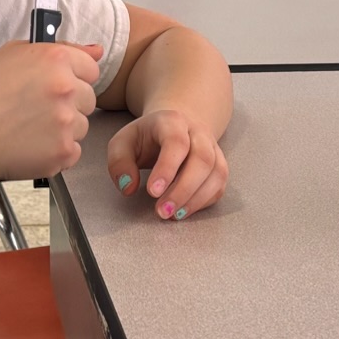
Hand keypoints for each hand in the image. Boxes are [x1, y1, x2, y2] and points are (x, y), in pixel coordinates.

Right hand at [0, 41, 101, 186]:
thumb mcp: (12, 55)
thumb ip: (58, 48)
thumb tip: (96, 50)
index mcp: (55, 60)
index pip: (91, 68)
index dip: (74, 77)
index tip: (56, 86)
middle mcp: (66, 88)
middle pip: (89, 98)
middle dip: (69, 103)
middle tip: (37, 109)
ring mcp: (67, 122)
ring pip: (83, 125)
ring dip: (64, 128)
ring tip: (32, 128)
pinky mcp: (64, 150)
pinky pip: (74, 150)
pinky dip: (57, 150)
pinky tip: (34, 144)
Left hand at [107, 109, 228, 221]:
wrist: (174, 127)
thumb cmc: (146, 137)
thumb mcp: (123, 143)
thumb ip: (119, 162)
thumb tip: (128, 187)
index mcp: (172, 122)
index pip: (176, 143)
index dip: (167, 168)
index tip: (152, 193)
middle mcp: (198, 133)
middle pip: (202, 159)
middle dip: (183, 190)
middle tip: (163, 212)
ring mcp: (213, 149)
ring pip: (216, 173)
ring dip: (196, 199)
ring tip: (174, 216)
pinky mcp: (219, 165)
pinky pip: (219, 185)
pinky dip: (204, 201)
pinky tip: (184, 210)